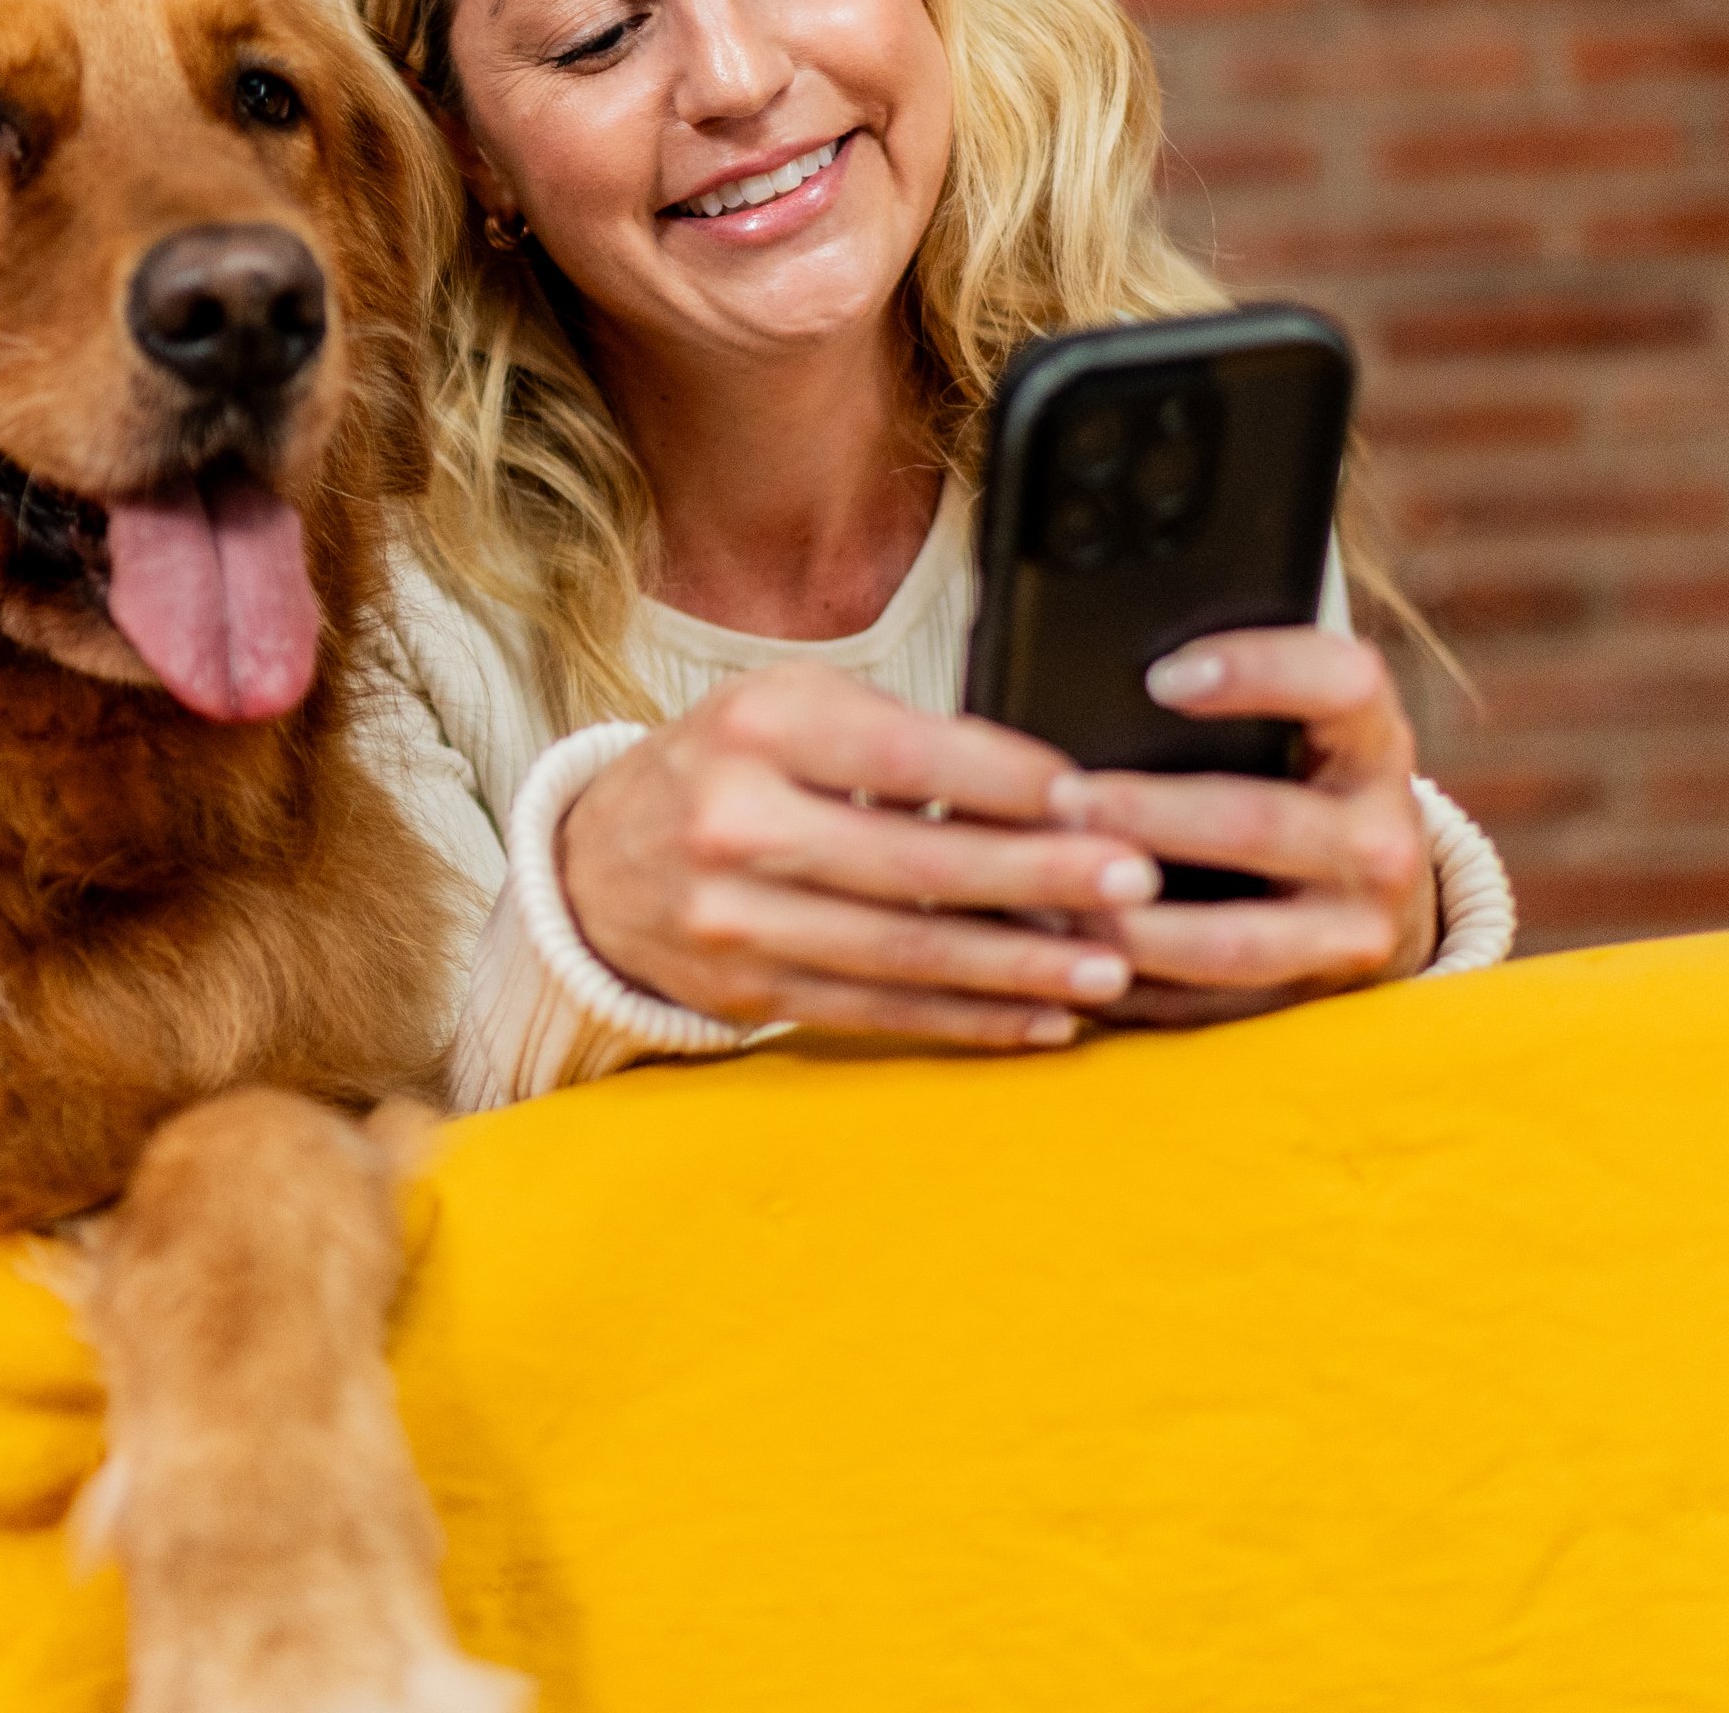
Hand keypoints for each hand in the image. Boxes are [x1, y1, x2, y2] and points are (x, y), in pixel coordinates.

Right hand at [555, 663, 1165, 1048]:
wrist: (593, 863)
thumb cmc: (724, 764)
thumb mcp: (787, 707)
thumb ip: (895, 734)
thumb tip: (1042, 787)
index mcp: (755, 732)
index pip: (900, 757)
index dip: (1004, 780)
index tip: (1091, 797)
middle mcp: (735, 827)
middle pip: (912, 865)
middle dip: (1037, 878)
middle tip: (1135, 883)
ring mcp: (736, 921)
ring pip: (903, 954)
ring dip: (1018, 966)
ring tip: (1107, 968)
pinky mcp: (750, 992)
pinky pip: (878, 1011)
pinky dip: (967, 1019)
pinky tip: (1041, 1021)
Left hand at [1044, 627, 1438, 1027]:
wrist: (1372, 901)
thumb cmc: (1296, 781)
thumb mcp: (1299, 730)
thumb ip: (1229, 700)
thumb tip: (1080, 674)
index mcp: (1375, 744)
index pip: (1341, 683)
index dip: (1256, 671)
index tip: (1160, 678)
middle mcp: (1383, 841)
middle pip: (1257, 821)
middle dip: (1145, 813)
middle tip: (1058, 798)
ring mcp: (1352, 933)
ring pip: (1228, 940)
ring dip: (1126, 920)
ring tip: (1041, 888)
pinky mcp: (1308, 1004)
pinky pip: (1206, 1005)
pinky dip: (1125, 983)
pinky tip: (1060, 954)